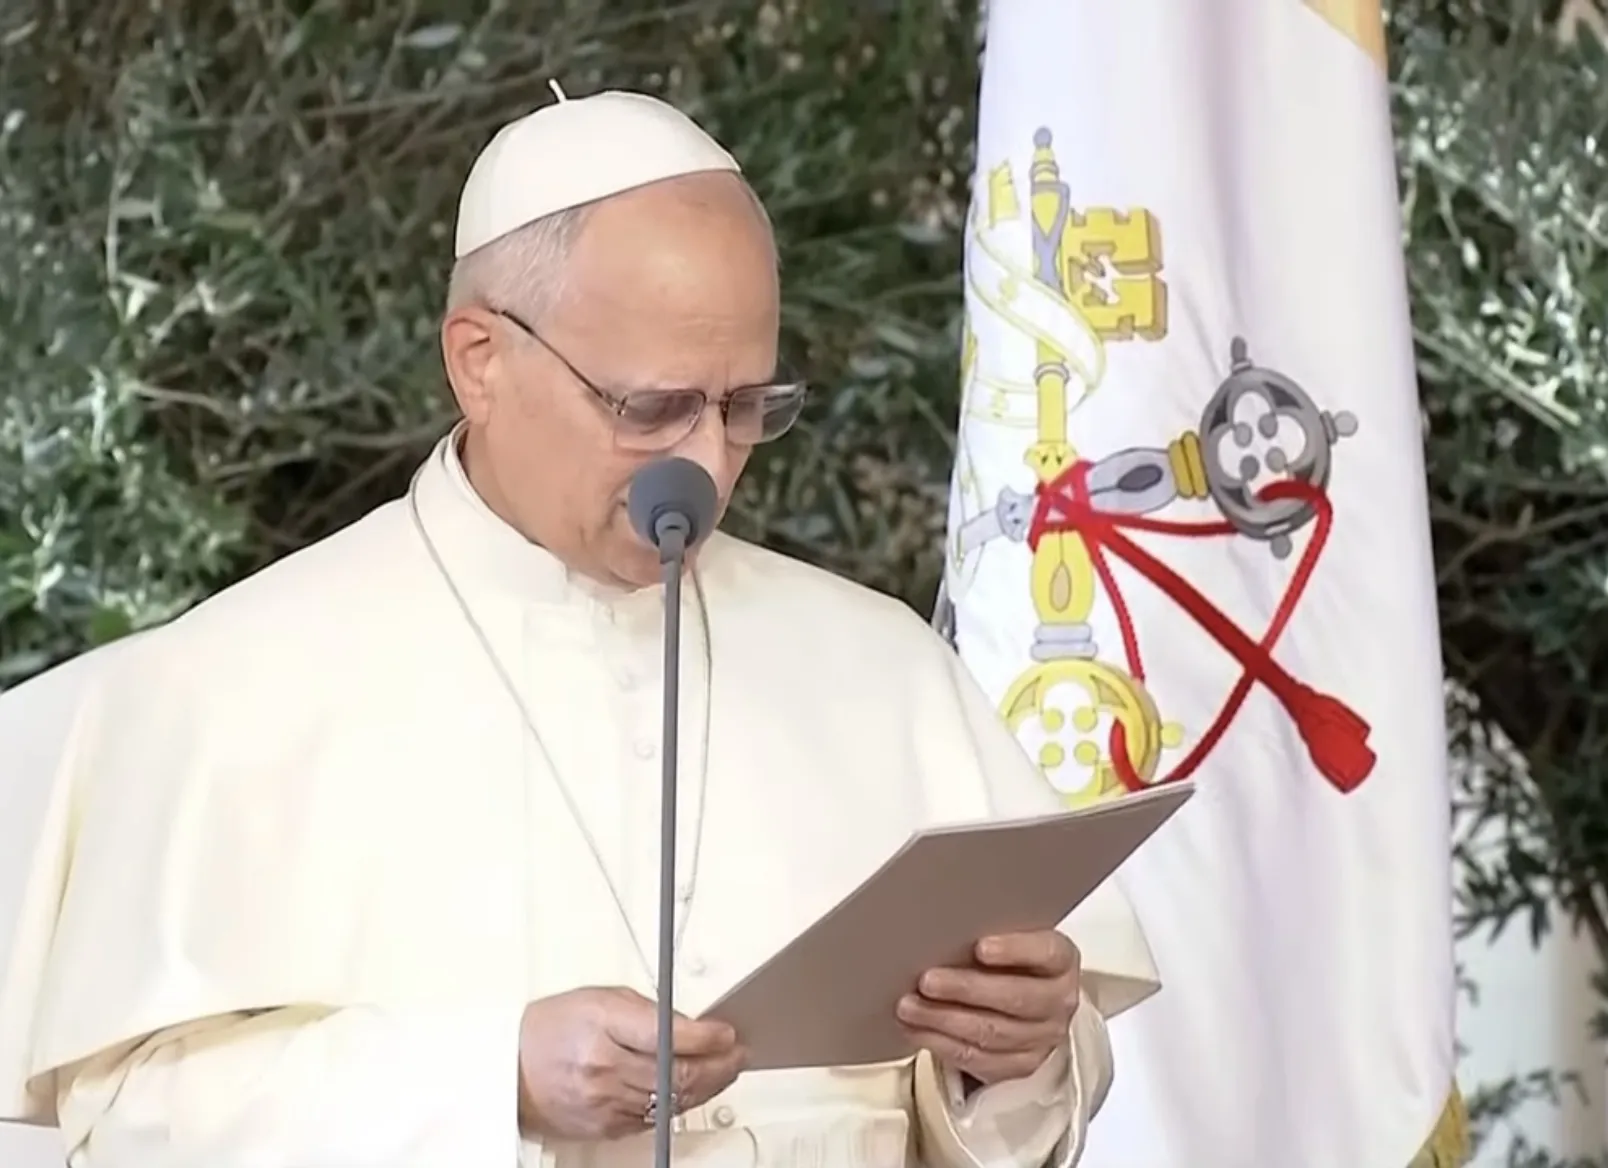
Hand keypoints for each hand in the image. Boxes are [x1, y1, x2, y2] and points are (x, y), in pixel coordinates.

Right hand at [517, 986, 747, 1140]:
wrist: (510, 1070)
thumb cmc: (552, 1028)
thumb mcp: (600, 998)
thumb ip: (648, 1011)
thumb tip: (691, 1026)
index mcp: (603, 1028)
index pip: (671, 1036)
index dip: (709, 1036)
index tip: (728, 1033)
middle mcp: (605, 1070)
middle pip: (679, 1074)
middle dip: (719, 1065)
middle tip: (737, 1054)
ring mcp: (606, 1104)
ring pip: (673, 1101)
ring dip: (705, 1086)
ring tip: (723, 1070)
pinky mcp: (606, 1128)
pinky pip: (655, 1118)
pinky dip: (678, 1103)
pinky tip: (690, 1090)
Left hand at [896, 930, 1080, 1086]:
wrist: (1028, 1001)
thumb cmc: (1010, 960)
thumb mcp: (1010, 939)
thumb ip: (987, 932)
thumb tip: (939, 929)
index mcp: (1061, 961)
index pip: (1046, 953)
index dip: (1015, 950)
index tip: (980, 946)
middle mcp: (1058, 1002)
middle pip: (1015, 998)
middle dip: (966, 989)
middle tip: (927, 980)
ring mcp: (1042, 1038)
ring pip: (991, 1033)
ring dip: (943, 1020)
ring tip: (909, 1006)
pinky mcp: (1020, 1065)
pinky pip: (977, 1060)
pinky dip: (940, 1044)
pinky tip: (915, 1029)